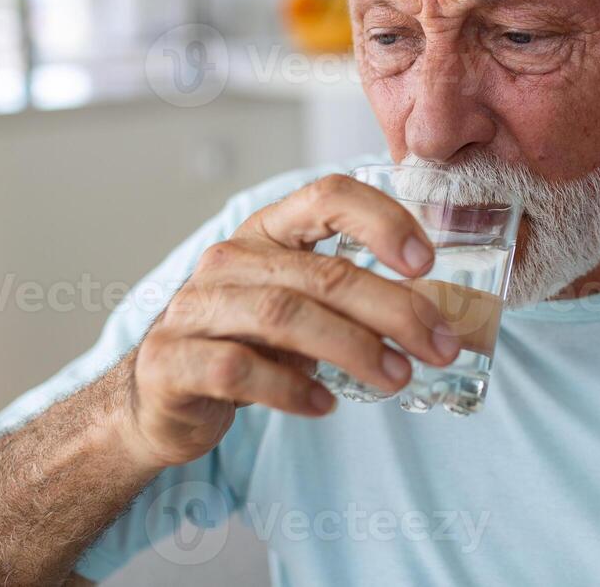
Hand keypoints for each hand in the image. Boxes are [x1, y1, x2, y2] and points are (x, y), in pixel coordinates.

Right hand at [119, 174, 460, 468]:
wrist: (159, 400)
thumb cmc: (245, 344)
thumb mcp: (299, 307)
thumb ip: (350, 298)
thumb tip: (436, 315)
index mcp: (266, 232)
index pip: (327, 196)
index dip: (382, 220)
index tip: (426, 263)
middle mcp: (229, 260)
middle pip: (323, 273)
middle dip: (393, 309)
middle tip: (440, 344)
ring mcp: (195, 309)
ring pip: (286, 317)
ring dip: (354, 349)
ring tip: (398, 376)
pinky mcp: (172, 361)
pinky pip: (241, 370)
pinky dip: (292, 389)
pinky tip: (325, 403)